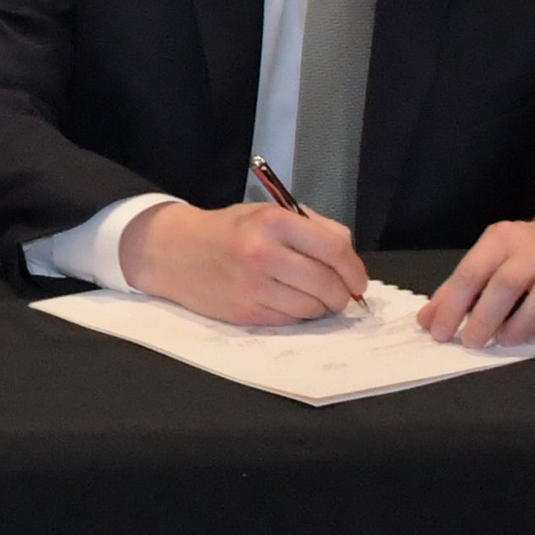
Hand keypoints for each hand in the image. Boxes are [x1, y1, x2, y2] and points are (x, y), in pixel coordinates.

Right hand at [116, 200, 366, 324]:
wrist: (176, 252)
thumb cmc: (229, 230)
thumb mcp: (268, 214)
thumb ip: (313, 228)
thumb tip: (348, 254)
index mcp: (274, 222)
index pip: (334, 248)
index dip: (354, 269)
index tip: (358, 280)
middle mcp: (263, 253)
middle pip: (327, 283)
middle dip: (342, 294)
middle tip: (341, 294)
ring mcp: (253, 286)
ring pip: (312, 307)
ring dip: (321, 306)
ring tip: (313, 296)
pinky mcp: (246, 312)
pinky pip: (290, 319)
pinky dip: (298, 314)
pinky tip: (289, 301)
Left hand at [414, 213, 534, 349]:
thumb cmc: (523, 252)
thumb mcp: (488, 257)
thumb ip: (457, 288)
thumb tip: (427, 321)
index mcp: (502, 238)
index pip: (472, 272)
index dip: (453, 305)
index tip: (440, 333)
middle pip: (508, 283)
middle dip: (485, 317)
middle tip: (472, 342)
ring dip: (522, 324)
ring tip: (505, 341)